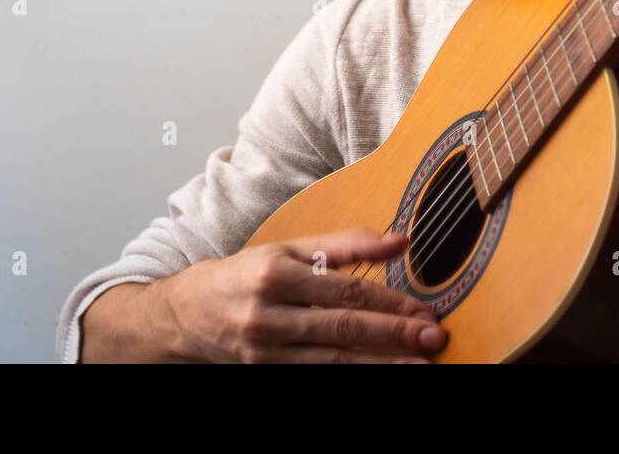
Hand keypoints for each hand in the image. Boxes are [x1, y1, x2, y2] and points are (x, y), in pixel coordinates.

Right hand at [162, 227, 447, 362]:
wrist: (185, 314)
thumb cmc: (245, 274)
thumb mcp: (289, 247)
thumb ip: (346, 243)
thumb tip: (400, 240)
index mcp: (277, 273)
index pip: (345, 288)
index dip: (389, 299)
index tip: (424, 307)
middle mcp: (269, 314)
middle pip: (343, 326)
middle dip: (394, 333)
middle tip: (433, 336)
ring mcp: (266, 350)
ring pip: (333, 360)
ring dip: (380, 363)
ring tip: (418, 363)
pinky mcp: (264, 374)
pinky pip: (315, 377)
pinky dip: (351, 377)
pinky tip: (379, 374)